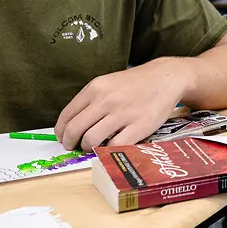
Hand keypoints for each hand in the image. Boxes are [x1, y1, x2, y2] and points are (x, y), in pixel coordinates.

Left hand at [56, 59, 196, 151]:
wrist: (165, 78)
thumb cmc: (134, 83)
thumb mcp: (108, 83)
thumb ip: (90, 102)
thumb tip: (72, 127)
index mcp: (95, 88)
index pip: (66, 116)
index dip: (61, 132)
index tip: (63, 138)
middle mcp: (106, 100)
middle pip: (74, 130)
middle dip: (70, 143)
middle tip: (74, 147)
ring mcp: (122, 114)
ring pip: (91, 140)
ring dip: (88, 148)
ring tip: (93, 146)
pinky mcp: (138, 126)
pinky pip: (114, 146)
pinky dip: (110, 149)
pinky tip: (112, 145)